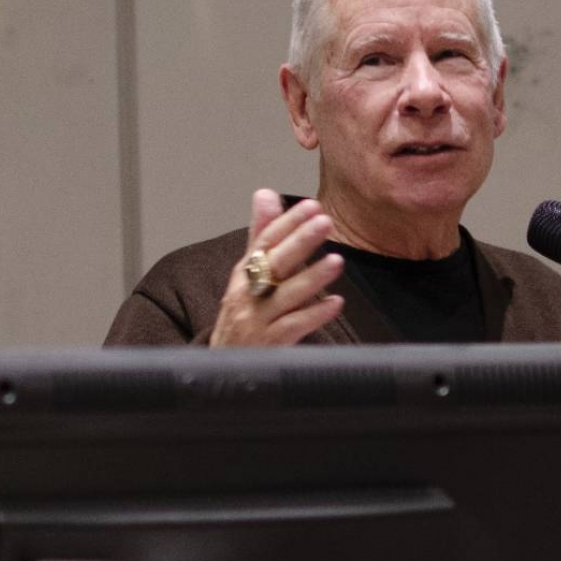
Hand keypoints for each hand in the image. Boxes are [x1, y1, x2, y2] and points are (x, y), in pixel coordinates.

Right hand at [210, 189, 344, 346]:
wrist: (222, 366)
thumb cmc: (242, 315)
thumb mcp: (246, 274)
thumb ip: (260, 235)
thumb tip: (266, 193)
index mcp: (244, 272)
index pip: (265, 241)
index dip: (288, 222)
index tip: (312, 206)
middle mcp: (247, 293)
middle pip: (274, 263)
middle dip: (299, 241)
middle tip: (325, 222)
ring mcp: (257, 320)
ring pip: (286, 295)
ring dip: (312, 277)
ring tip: (337, 260)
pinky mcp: (268, 345)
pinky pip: (293, 328)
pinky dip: (315, 314)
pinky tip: (335, 303)